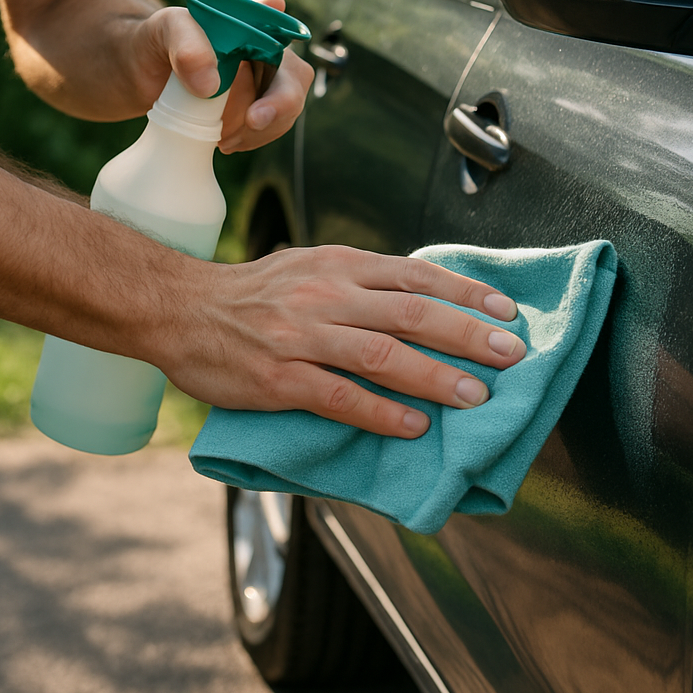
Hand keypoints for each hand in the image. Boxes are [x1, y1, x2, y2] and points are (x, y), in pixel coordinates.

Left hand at [129, 0, 312, 151]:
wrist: (134, 72)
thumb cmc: (152, 40)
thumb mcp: (164, 29)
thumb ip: (187, 45)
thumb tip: (211, 86)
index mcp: (251, 26)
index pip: (286, 40)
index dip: (285, 60)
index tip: (263, 96)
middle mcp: (263, 54)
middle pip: (294, 81)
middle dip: (280, 106)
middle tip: (252, 123)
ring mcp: (259, 85)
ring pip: (283, 111)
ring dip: (260, 130)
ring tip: (223, 137)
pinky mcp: (249, 111)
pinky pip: (265, 130)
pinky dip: (249, 139)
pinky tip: (222, 143)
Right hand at [157, 245, 525, 437]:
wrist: (182, 309)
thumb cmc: (254, 293)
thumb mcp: (310, 267)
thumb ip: (361, 280)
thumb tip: (422, 298)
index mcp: (337, 265)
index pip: (414, 275)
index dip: (464, 293)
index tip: (504, 311)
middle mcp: (325, 295)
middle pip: (410, 313)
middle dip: (466, 333)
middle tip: (510, 354)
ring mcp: (301, 337)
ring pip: (382, 355)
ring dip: (435, 376)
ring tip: (476, 395)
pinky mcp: (279, 378)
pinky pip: (339, 397)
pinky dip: (381, 413)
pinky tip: (415, 426)